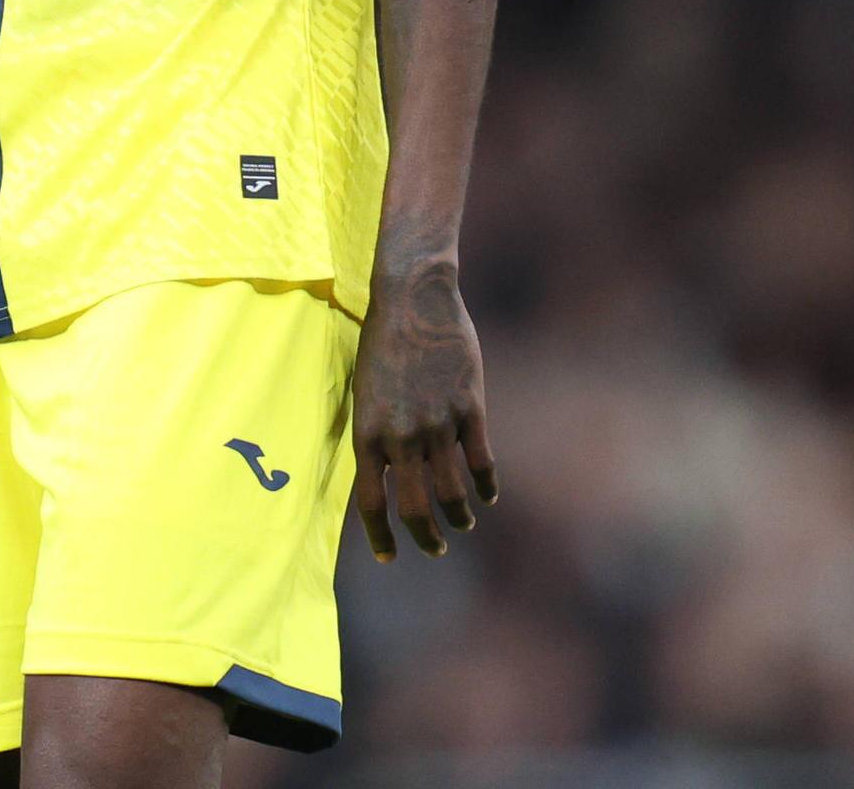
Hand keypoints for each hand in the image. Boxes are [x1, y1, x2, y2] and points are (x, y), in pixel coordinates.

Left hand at [350, 257, 497, 560]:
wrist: (414, 298)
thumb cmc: (383, 341)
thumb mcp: (366, 391)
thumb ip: (377, 434)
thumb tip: (386, 474)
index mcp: (368, 433)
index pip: (371, 502)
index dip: (380, 536)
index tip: (388, 556)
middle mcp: (401, 437)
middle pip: (414, 509)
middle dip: (425, 538)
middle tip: (434, 549)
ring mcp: (438, 424)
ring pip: (451, 493)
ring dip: (458, 517)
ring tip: (462, 524)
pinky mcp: (471, 409)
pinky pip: (481, 463)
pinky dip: (486, 486)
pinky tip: (487, 496)